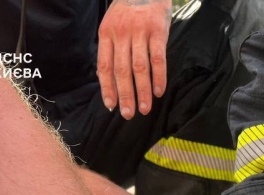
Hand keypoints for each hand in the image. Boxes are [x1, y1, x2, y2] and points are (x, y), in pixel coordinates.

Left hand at [97, 0, 171, 118]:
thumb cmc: (129, 10)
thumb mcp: (114, 24)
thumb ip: (112, 48)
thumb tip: (108, 78)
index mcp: (106, 34)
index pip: (104, 67)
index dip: (107, 88)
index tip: (111, 107)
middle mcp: (121, 34)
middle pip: (122, 70)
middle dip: (125, 95)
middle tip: (128, 114)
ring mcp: (140, 32)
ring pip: (139, 68)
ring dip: (142, 91)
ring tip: (145, 109)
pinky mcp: (158, 31)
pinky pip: (158, 59)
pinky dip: (159, 77)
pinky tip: (159, 91)